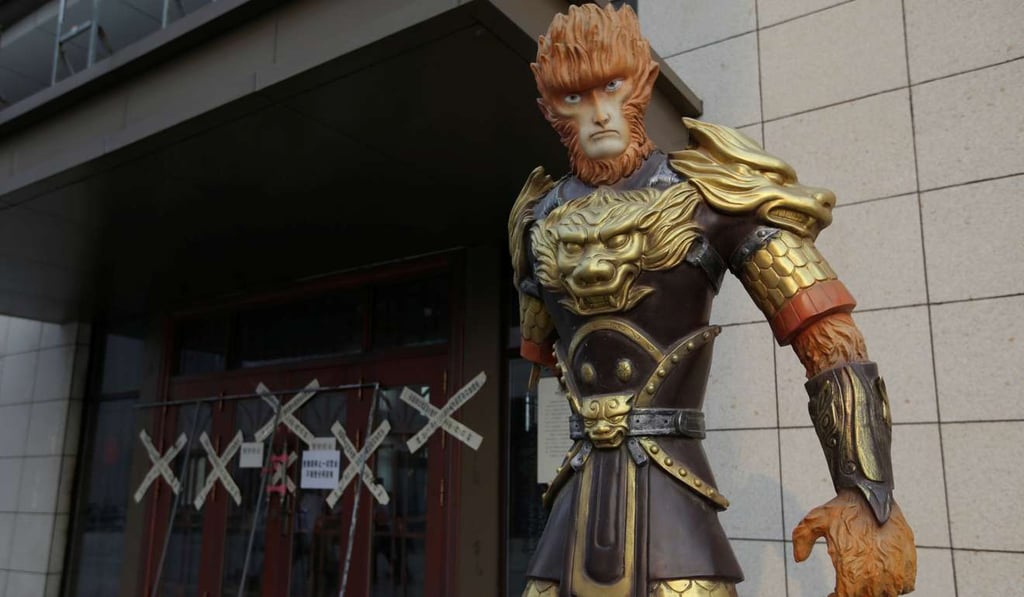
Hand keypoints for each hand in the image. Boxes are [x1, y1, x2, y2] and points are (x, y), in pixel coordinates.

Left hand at [793, 489, 915, 596]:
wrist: (873, 493)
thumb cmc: (843, 507)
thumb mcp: (815, 520)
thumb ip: (801, 539)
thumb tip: (799, 559)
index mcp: (851, 573)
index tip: (833, 593)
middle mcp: (875, 577)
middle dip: (856, 593)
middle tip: (849, 586)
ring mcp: (896, 572)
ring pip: (887, 595)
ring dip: (876, 591)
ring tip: (865, 580)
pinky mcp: (909, 564)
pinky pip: (905, 586)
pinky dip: (895, 585)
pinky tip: (883, 575)